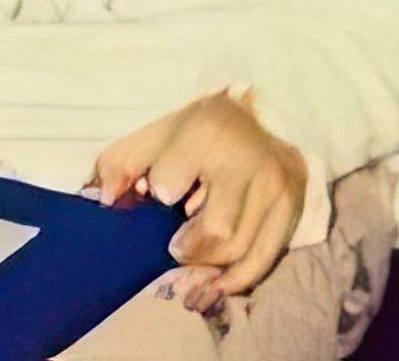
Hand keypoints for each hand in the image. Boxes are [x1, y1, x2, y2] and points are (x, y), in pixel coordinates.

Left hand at [87, 92, 306, 312]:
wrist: (256, 112)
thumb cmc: (195, 128)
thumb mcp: (153, 134)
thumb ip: (122, 163)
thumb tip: (106, 200)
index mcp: (207, 132)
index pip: (170, 185)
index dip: (160, 193)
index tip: (159, 193)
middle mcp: (249, 159)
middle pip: (215, 232)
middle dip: (188, 248)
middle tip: (174, 246)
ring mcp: (276, 184)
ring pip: (240, 252)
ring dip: (208, 271)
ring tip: (188, 276)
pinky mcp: (292, 205)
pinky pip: (264, 260)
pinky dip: (235, 280)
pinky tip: (212, 287)